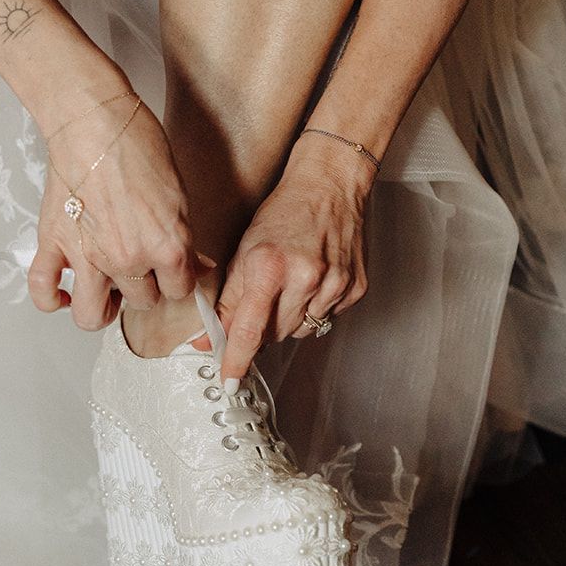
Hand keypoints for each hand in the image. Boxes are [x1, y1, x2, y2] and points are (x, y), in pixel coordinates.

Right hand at [27, 92, 200, 331]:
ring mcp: (88, 257)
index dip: (176, 279)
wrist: (93, 121)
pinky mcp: (53, 245)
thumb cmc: (137, 143)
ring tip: (104, 288)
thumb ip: (182, 235)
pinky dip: (52, 299)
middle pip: (142, 302)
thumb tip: (193, 263)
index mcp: (168, 246)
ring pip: (93, 316)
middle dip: (143, 286)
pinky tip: (64, 291)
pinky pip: (44, 292)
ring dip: (101, 305)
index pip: (180, 290)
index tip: (170, 270)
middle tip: (138, 266)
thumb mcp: (178, 193)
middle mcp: (129, 260)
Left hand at [206, 141, 372, 381]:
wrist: (331, 185)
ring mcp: (335, 285)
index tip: (230, 381)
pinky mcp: (356, 289)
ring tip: (291, 282)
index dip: (237, 359)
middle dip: (262, 325)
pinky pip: (327, 317)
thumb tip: (210, 340)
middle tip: (264, 297)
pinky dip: (316, 307)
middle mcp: (305, 278)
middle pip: (275, 334)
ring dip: (289, 317)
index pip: (249, 329)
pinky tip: (314, 279)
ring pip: (301, 330)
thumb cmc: (285, 211)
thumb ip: (229, 299)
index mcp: (270, 266)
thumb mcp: (246, 249)